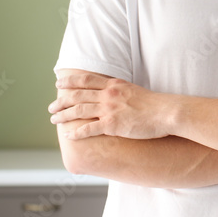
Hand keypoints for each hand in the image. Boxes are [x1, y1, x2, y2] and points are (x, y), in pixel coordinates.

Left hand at [49, 73, 173, 139]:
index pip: (86, 80)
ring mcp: (110, 109)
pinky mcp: (113, 124)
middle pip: (78, 95)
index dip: (70, 81)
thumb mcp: (135, 91)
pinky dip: (77, 132)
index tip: (59, 83)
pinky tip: (68, 136)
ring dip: (63, 116)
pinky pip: (89, 128)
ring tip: (54, 120)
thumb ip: (120, 91)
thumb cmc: (155, 105)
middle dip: (61, 101)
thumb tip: (113, 94)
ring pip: (79, 110)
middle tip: (51, 108)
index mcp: (114, 85)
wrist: (167, 112)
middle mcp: (109, 95)